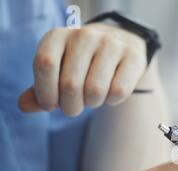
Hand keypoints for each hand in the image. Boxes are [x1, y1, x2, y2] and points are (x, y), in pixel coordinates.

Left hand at [18, 23, 147, 115]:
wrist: (120, 46)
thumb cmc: (81, 65)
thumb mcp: (58, 72)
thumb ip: (41, 90)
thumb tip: (24, 106)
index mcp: (58, 35)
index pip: (45, 64)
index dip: (45, 92)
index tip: (49, 106)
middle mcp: (84, 35)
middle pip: (70, 84)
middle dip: (70, 106)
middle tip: (73, 108)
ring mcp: (111, 44)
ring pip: (95, 91)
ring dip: (92, 104)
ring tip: (92, 99)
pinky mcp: (133, 57)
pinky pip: (118, 92)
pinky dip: (112, 101)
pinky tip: (110, 94)